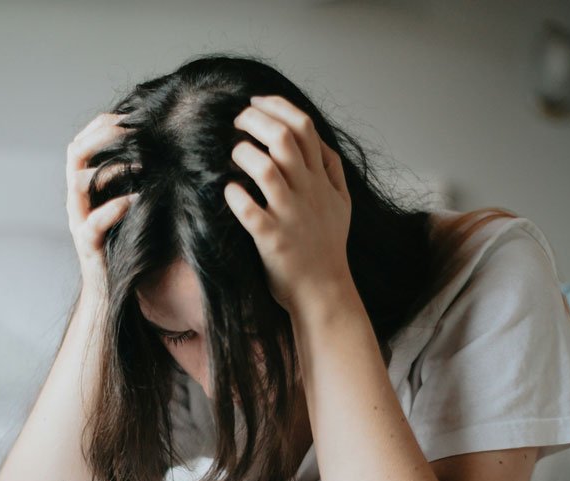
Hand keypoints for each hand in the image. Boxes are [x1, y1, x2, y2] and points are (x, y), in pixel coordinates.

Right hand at [65, 112, 139, 300]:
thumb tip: (163, 152)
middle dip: (100, 135)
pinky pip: (95, 222)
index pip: (81, 143)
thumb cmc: (126, 245)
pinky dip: (115, 208)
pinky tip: (137, 200)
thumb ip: (134, 182)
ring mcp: (79, 221)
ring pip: (78, 183)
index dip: (100, 125)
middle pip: (74, 153)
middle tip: (129, 126)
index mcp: (85, 188)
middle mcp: (77, 201)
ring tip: (139, 162)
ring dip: (109, 167)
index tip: (128, 113)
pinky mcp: (89, 244)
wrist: (110, 291)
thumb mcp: (129, 207)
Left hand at [224, 95, 352, 314]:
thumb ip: (332, 170)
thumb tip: (320, 142)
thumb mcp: (341, 204)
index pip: (304, 127)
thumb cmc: (328, 247)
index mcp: (321, 180)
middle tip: (236, 121)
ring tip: (232, 155)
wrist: (324, 290)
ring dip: (243, 154)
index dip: (277, 106)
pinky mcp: (272, 240)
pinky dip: (235, 196)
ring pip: (265, 169)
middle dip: (253, 120)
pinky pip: (249, 211)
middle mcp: (307, 193)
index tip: (255, 101)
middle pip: (283, 139)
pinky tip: (229, 191)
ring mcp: (290, 216)